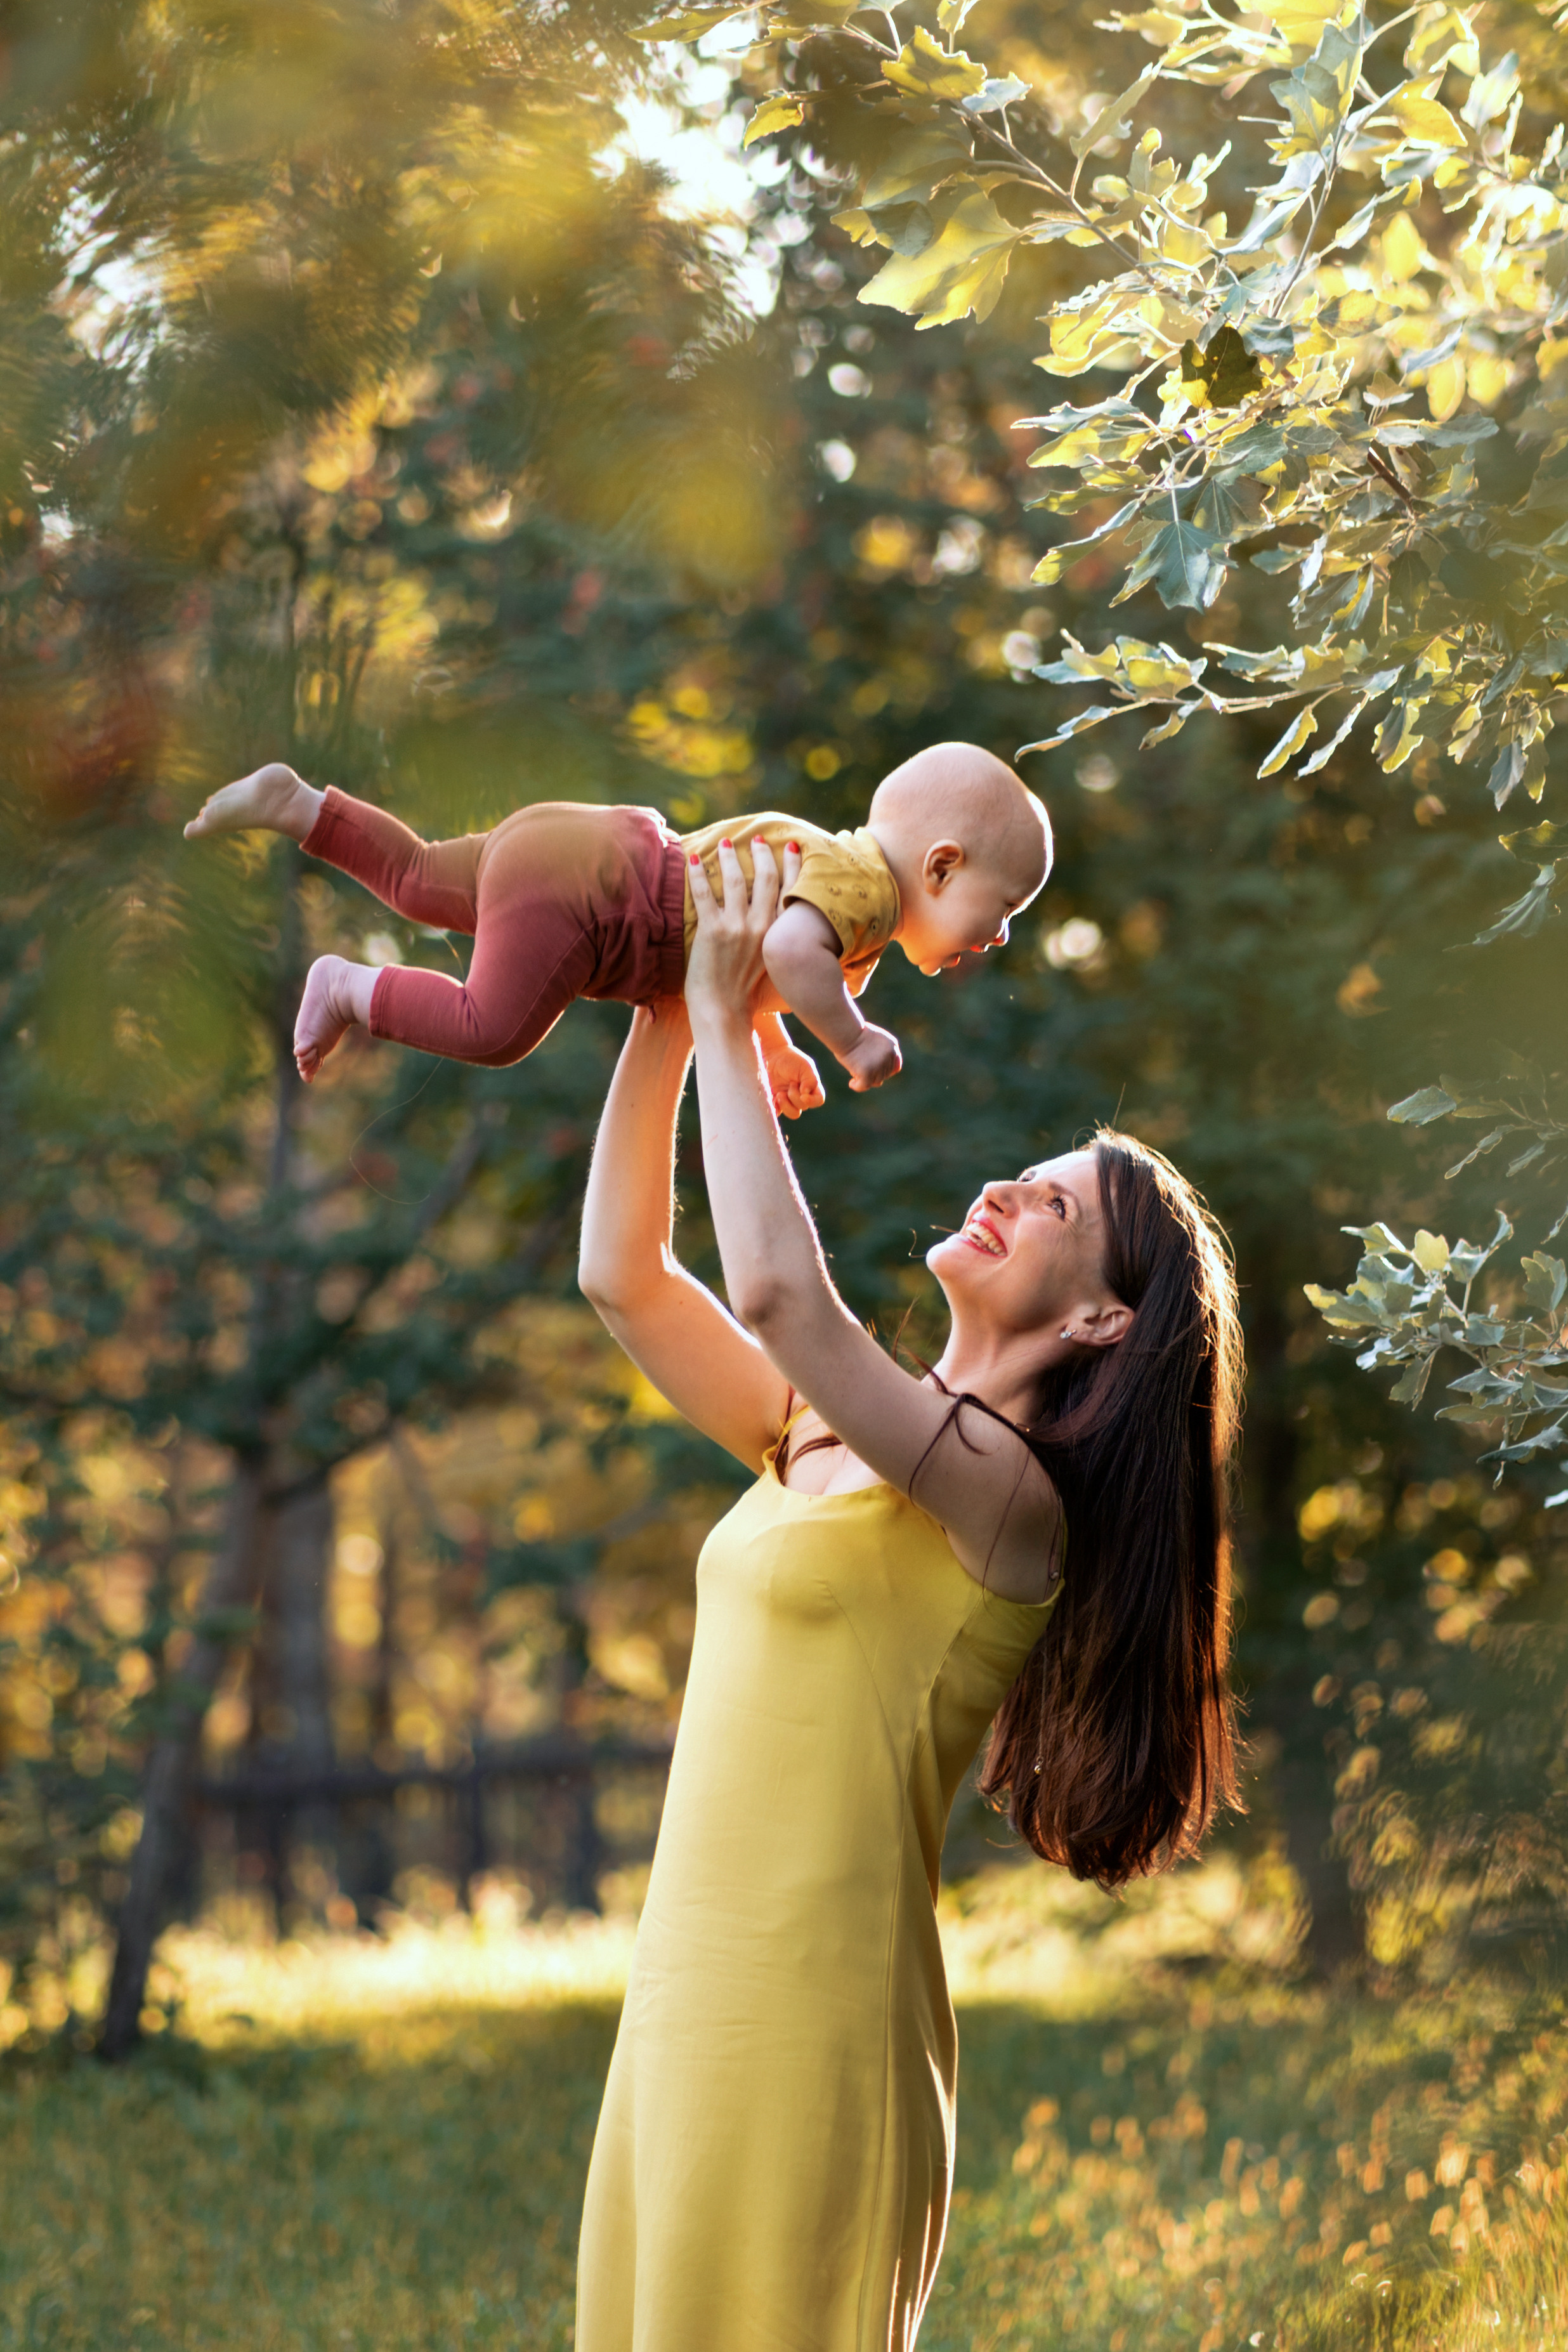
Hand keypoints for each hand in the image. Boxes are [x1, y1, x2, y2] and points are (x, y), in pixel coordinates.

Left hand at [685, 837, 801, 1028]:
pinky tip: (695, 859)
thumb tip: (774, 925)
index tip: (793, 847)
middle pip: (766, 879)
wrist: (724, 1014)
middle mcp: (761, 927)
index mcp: (778, 935)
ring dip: (731, 858)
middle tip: (759, 839)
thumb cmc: (746, 996)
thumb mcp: (771, 965)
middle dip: (763, 855)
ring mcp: (737, 927)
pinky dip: (698, 874)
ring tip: (726, 843)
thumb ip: (773, 941)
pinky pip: (704, 894)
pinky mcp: (712, 932)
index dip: (793, 866)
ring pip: (736, 881)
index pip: (791, 892)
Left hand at [763, 1040, 824, 1120]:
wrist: (771, 1056)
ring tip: (779, 1093)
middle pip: (803, 1107)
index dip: (812, 1101)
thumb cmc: (790, 1059)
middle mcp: (801, 1096)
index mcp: (811, 1087)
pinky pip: (777, 1113)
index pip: (818, 1100)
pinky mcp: (775, 1102)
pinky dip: (775, 1109)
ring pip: (793, 1114)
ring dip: (786, 1104)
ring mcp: (788, 1100)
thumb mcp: (805, 1066)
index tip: (803, 1096)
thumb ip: (810, 1080)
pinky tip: (773, 1098)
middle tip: (790, 1083)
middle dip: (795, 1096)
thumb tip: (806, 1094)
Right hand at [838, 1024, 902, 1092]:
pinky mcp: (867, 1072)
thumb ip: (880, 1051)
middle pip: (884, 1075)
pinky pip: (864, 1086)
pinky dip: (857, 1086)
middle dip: (874, 1074)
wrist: (845, 1031)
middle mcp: (889, 1056)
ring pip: (875, 1081)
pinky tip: (851, 1083)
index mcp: (892, 1046)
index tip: (875, 1071)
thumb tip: (877, 1069)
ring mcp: (879, 1065)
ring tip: (854, 1073)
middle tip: (859, 1069)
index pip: (895, 1066)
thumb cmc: (854, 1032)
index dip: (885, 1071)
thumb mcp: (874, 1038)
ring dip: (866, 1080)